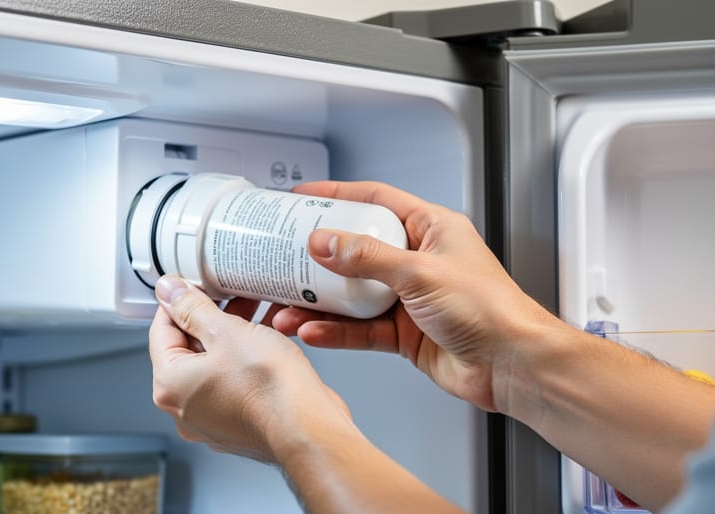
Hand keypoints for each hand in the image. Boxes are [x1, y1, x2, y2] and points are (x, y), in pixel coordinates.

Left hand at [149, 275, 353, 461]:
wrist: (307, 426)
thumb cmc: (269, 389)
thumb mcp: (225, 331)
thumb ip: (192, 308)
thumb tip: (170, 293)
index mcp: (170, 386)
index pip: (160, 330)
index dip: (178, 301)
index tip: (193, 286)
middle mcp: (185, 409)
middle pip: (187, 349)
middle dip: (210, 317)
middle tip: (229, 295)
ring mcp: (212, 420)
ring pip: (213, 365)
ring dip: (231, 336)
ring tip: (254, 313)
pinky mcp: (238, 423)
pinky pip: (232, 382)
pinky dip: (244, 360)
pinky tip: (265, 340)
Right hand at [270, 181, 556, 413]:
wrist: (513, 366)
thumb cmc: (492, 310)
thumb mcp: (421, 272)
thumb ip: (369, 257)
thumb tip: (325, 242)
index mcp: (431, 229)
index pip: (375, 201)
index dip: (337, 196)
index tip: (303, 197)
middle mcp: (417, 260)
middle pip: (355, 250)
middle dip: (317, 258)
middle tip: (284, 257)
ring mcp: (408, 298)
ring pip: (351, 295)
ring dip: (317, 302)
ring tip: (287, 307)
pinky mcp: (402, 333)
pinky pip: (358, 329)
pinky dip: (334, 331)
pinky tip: (313, 331)